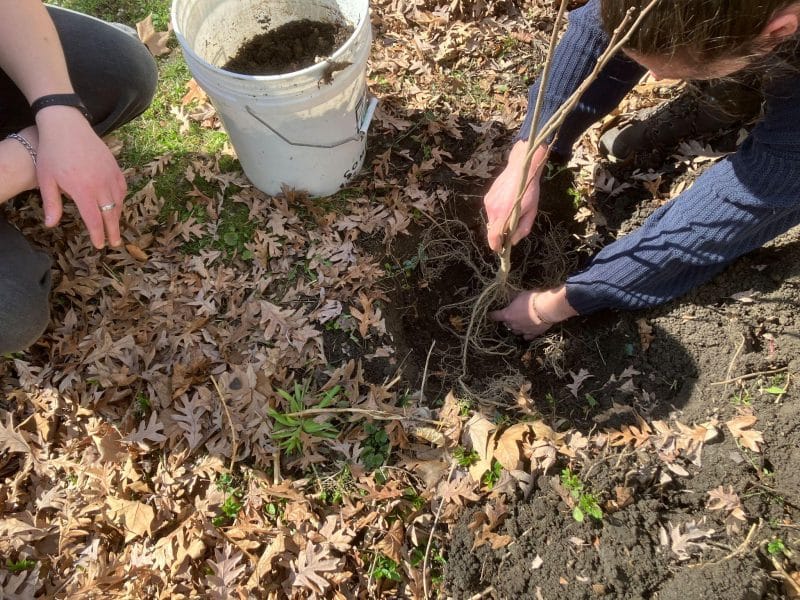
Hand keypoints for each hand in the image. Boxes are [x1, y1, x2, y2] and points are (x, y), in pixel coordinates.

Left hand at [35, 106, 125, 247]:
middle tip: (114, 243)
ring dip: (116, 215)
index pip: (94, 219)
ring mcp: (110, 175)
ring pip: (118, 202)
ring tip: (114, 225)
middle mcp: (100, 184)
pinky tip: (116, 204)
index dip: (98, 234)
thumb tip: (51, 225)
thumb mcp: (46, 179)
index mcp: (82, 190)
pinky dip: (120, 199)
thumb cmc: (52, 152)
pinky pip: (122, 188)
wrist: (66, 126)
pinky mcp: (115, 167)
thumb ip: (51, 203)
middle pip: (110, 214)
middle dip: (113, 230)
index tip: (100, 245)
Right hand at [484, 141, 547, 251]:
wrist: (521, 168)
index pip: (494, 236)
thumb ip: (522, 229)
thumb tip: (513, 241)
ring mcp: (488, 202)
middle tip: (510, 231)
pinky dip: (497, 212)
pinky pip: (490, 211)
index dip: (496, 245)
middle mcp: (493, 209)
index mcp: (504, 214)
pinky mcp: (487, 197)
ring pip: (491, 220)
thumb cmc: (530, 191)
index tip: (500, 249)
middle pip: (492, 229)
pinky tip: (506, 204)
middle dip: (499, 233)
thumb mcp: (532, 211)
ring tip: (510, 212)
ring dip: (499, 222)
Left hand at [489, 286, 577, 340]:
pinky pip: (526, 336)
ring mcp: (522, 331)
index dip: (492, 315)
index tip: (490, 314)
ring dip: (515, 327)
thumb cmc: (533, 299)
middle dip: (507, 320)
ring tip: (519, 323)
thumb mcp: (520, 294)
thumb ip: (513, 297)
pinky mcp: (533, 334)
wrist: (547, 308)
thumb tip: (508, 294)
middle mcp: (513, 324)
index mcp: (507, 314)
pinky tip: (527, 331)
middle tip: (511, 315)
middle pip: (506, 324)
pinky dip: (525, 334)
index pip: (495, 316)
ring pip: (515, 331)